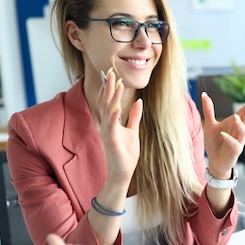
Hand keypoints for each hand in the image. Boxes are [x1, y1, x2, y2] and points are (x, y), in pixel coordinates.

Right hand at [97, 68, 142, 183]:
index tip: (113, 74)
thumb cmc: (126, 154)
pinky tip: (117, 106)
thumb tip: (138, 102)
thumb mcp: (133, 131)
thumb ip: (134, 117)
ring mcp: (108, 132)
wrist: (122, 173)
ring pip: (108, 110)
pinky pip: (112, 125)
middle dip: (108, 86)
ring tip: (117, 83)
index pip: (109, 101)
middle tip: (110, 71)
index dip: (110, 88)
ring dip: (112, 97)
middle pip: (106, 102)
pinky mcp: (112, 141)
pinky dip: (114, 115)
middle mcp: (107, 125)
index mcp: (111, 122)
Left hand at [202, 91, 244, 177]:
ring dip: (240, 124)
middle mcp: (239, 130)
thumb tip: (204, 95)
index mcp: (235, 123)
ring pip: (242, 131)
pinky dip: (229, 139)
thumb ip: (209, 110)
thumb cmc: (215, 143)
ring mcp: (238, 141)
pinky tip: (224, 134)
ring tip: (236, 117)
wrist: (214, 162)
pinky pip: (234, 144)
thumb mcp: (210, 125)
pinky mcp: (235, 151)